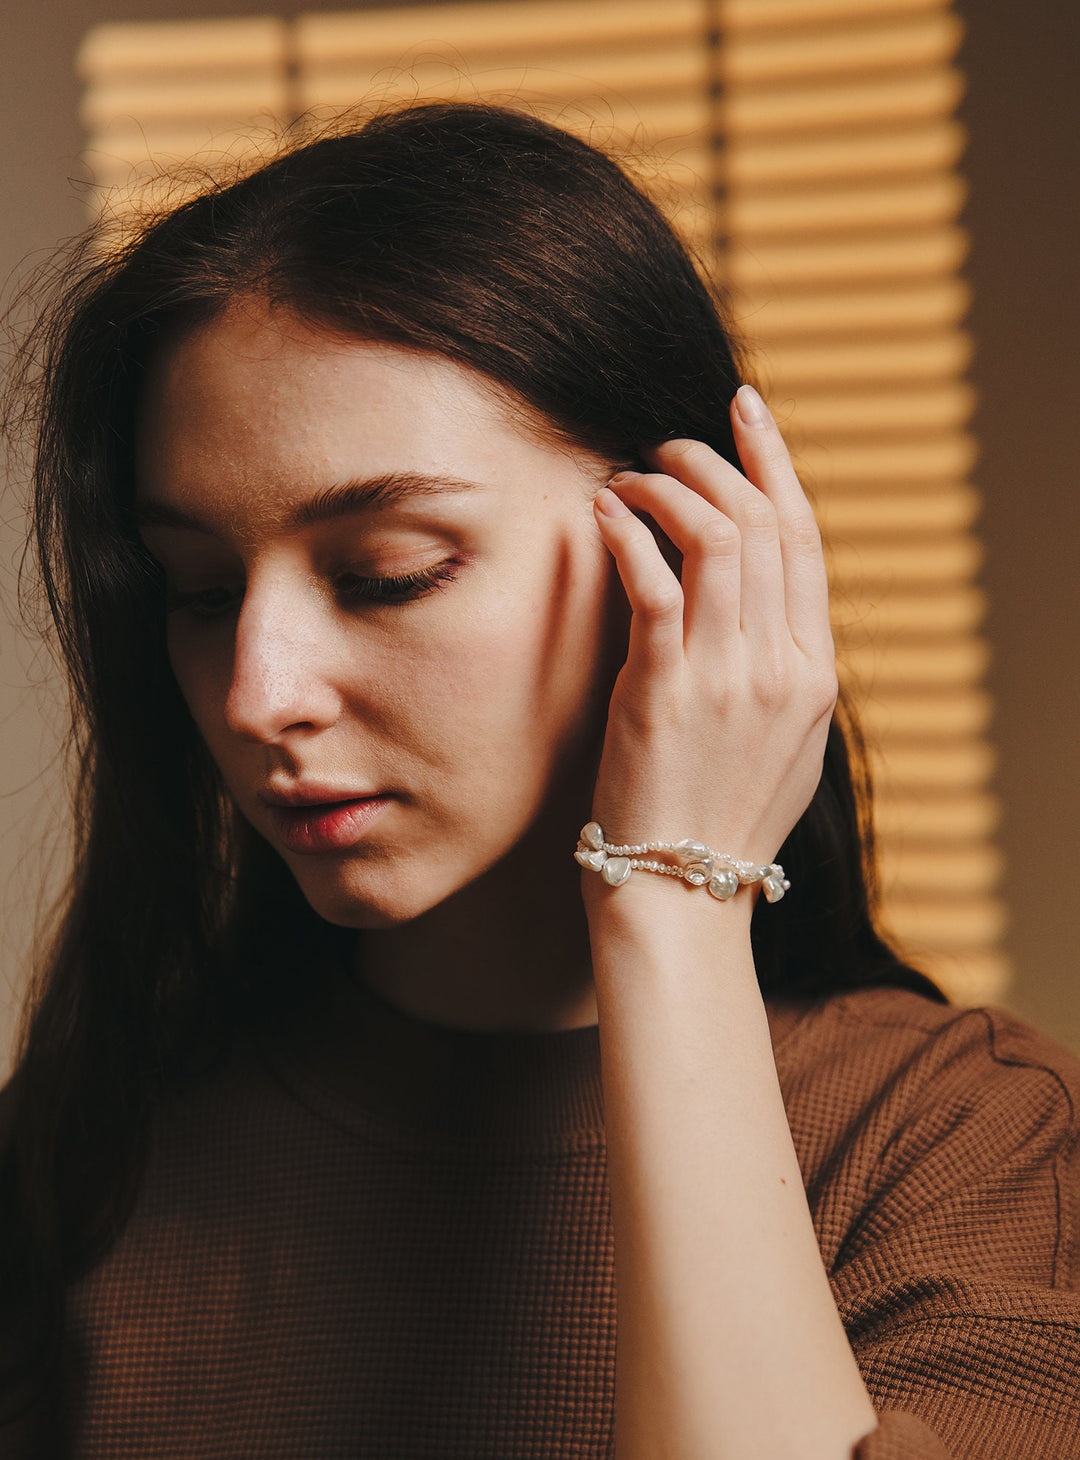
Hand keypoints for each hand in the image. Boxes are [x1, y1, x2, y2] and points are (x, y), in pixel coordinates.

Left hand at [586, 384, 836, 888]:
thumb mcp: (784, 746)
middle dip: (715, 461)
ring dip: (668, 488)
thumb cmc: (719, 820)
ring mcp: (726, 677)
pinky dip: (629, 534)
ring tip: (628, 478)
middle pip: (765, 522)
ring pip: (717, 536)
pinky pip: (655, 582)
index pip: (805, 540)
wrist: (681, 891)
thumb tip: (759, 607)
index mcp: (814, 673)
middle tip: (667, 446)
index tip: (747, 414)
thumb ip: (782, 672)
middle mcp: (780, 665)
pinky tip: (604, 514)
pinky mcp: (664, 689)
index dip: (775, 464)